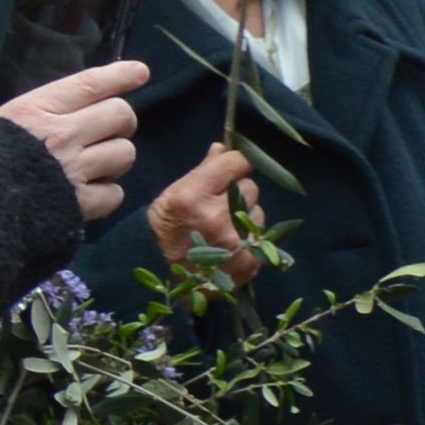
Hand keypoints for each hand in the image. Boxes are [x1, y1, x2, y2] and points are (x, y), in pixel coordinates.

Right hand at [0, 57, 151, 222]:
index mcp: (33, 109)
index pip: (90, 84)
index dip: (120, 75)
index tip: (139, 72)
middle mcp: (61, 136)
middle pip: (121, 115)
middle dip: (118, 121)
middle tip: (103, 130)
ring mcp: (75, 171)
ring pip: (125, 153)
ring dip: (112, 158)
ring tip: (89, 165)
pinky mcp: (81, 206)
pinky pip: (116, 193)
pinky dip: (105, 194)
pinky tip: (83, 194)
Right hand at [144, 138, 261, 277]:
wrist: (163, 278)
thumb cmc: (167, 229)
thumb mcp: (174, 195)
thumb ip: (203, 170)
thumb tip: (225, 147)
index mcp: (192, 196)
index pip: (236, 163)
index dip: (235, 164)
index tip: (231, 169)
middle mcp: (215, 217)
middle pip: (249, 187)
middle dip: (237, 192)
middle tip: (220, 205)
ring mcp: (234, 242)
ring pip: (257, 211)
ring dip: (245, 216)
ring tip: (223, 227)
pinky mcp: (250, 261)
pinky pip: (262, 235)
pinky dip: (249, 236)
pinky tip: (230, 244)